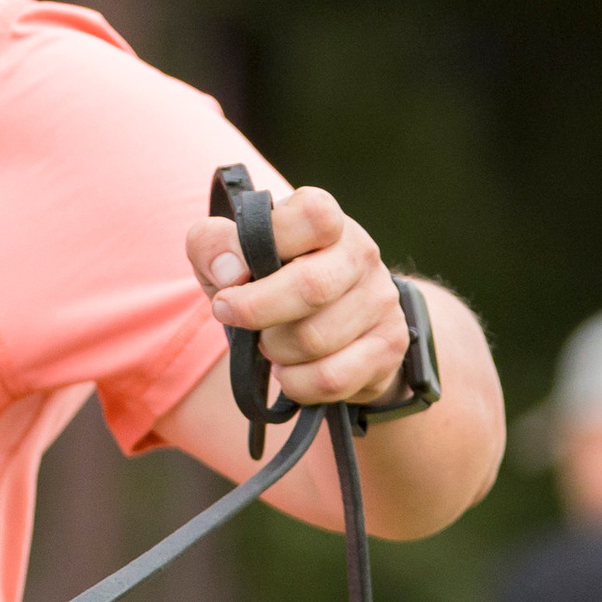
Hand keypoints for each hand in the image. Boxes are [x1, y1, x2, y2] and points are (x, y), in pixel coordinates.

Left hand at [187, 183, 412, 414]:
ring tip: (273, 346)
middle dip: (259, 314)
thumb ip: (213, 245)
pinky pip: (330, 378)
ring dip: (276, 353)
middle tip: (239, 322)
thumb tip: (227, 272)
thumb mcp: (232, 259)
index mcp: (327, 220)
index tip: (229, 283)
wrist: (334, 329)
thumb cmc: (272, 285)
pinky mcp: (387, 346)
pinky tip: (291, 372)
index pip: (312, 217)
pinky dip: (296, 384)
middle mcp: (361, 253)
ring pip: (315, 340)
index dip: (264, 249)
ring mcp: (380, 300)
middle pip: (311, 287)